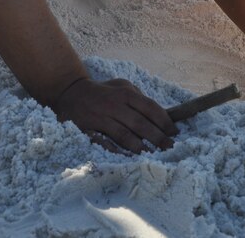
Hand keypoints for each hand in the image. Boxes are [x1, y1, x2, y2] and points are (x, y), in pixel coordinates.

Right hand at [53, 77, 178, 152]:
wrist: (70, 93)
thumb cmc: (103, 92)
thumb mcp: (122, 86)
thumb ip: (139, 97)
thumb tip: (159, 113)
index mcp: (125, 93)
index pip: (150, 108)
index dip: (164, 121)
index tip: (174, 133)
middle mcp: (114, 105)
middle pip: (140, 123)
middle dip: (157, 137)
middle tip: (170, 148)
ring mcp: (100, 118)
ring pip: (124, 134)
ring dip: (140, 147)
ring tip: (153, 155)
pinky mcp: (88, 129)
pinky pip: (105, 143)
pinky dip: (117, 151)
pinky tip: (128, 158)